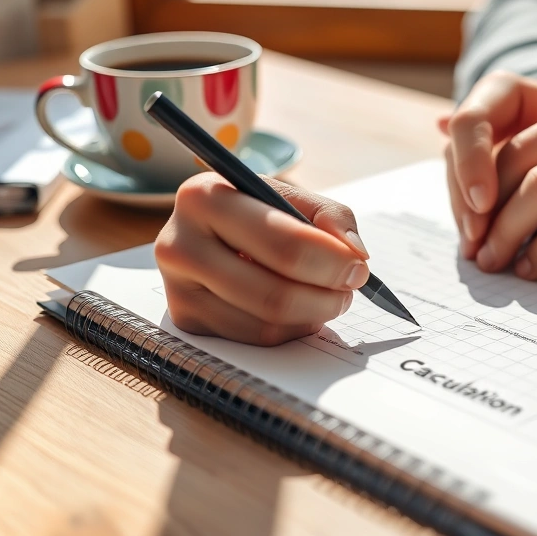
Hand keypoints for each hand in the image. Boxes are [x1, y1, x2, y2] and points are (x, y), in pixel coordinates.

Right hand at [154, 173, 369, 345]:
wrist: (208, 227)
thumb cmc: (256, 210)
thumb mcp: (290, 197)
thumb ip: (331, 217)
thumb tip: (354, 253)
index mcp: (205, 198)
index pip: (283, 243)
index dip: (331, 261)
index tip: (359, 267)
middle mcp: (179, 243)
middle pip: (274, 294)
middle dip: (326, 296)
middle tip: (349, 288)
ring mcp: (177, 287)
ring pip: (266, 323)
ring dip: (312, 315)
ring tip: (326, 295)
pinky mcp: (185, 319)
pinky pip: (254, 338)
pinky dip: (289, 328)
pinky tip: (296, 307)